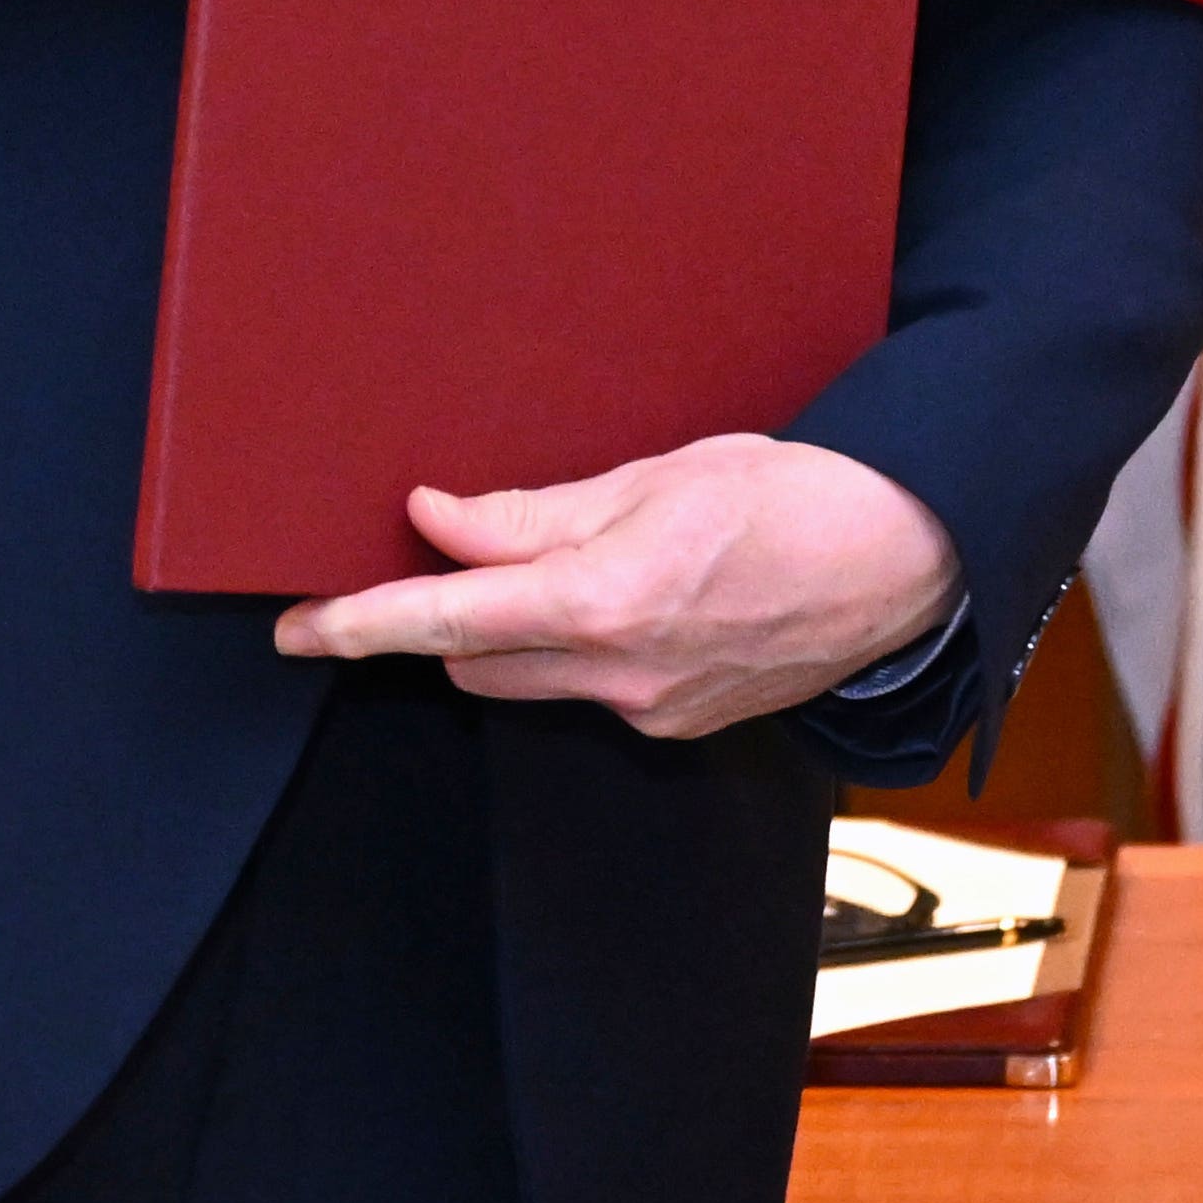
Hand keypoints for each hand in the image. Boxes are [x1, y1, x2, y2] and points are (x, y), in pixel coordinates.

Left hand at [271, 435, 960, 737]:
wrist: (906, 556)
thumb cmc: (793, 494)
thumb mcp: (657, 475)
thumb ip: (535, 512)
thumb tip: (438, 520)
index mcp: (604, 600)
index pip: (447, 621)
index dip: (359, 624)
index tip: (296, 626)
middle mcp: (620, 675)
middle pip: (476, 662)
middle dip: (451, 618)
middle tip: (460, 554)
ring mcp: (652, 712)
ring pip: (530, 682)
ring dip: (518, 635)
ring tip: (583, 565)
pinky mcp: (681, 727)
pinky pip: (592, 694)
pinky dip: (584, 651)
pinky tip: (645, 600)